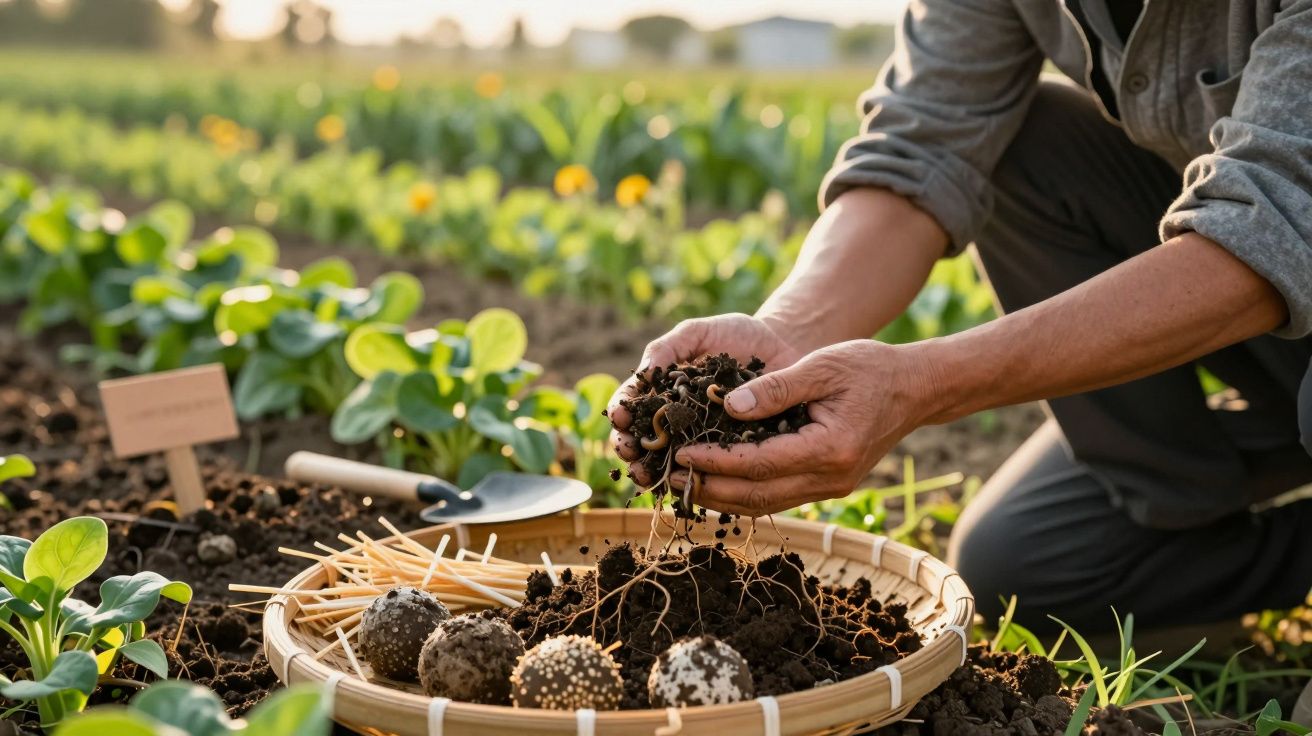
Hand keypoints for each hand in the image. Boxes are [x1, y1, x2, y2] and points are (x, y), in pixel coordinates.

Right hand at [608, 314, 807, 482]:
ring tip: (646, 474)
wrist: (783, 349)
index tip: (620, 415)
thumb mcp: (699, 332)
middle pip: (644, 438)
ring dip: (652, 471)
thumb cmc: (737, 336)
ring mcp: (701, 439)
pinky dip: (691, 480)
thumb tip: (643, 373)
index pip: (633, 403)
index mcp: (663, 390)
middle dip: (630, 447)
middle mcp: (677, 419)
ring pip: (668, 461)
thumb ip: (669, 347)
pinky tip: (682, 484)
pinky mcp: (728, 453)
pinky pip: (707, 471)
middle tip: (628, 450)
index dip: (622, 410)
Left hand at [670, 339, 935, 516]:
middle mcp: (831, 478)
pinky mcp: (827, 486)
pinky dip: (745, 494)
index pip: (758, 463)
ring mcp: (830, 487)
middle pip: (757, 495)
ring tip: (683, 485)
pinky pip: (778, 496)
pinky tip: (717, 484)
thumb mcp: (821, 366)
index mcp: (829, 449)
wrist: (914, 389)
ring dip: (722, 498)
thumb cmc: (869, 369)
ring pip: (766, 503)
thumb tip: (728, 405)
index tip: (681, 453)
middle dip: (710, 489)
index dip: (716, 461)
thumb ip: (775, 387)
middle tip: (669, 479)